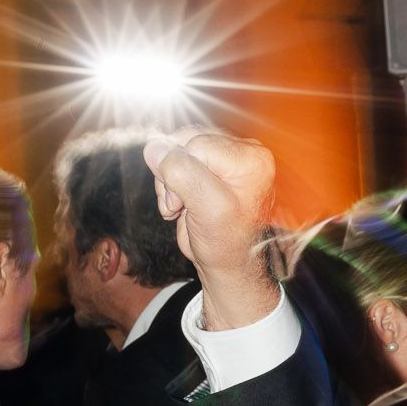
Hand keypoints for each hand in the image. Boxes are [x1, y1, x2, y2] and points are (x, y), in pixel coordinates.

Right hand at [143, 130, 277, 325]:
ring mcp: (225, 158)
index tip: (184, 203)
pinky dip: (170, 182)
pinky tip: (180, 202)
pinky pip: (176, 159)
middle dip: (173, 174)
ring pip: (177, 149)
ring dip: (169, 180)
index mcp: (251, 158)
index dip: (181, 171)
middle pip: (186, 142)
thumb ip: (183, 175)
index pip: (198, 143)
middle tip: (181, 204)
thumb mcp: (208, 209)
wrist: (227, 263)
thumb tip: (155, 147)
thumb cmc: (226, 242)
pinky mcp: (209, 166)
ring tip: (180, 206)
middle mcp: (242, 152)